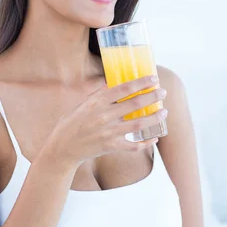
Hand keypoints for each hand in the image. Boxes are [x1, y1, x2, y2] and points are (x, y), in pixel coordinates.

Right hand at [39, 75, 167, 169]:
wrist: (62, 148)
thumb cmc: (72, 123)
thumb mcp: (83, 104)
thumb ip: (99, 94)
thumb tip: (114, 81)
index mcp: (97, 101)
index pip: (124, 88)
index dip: (141, 82)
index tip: (153, 78)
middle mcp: (104, 115)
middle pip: (134, 104)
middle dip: (152, 96)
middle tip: (163, 92)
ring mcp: (108, 132)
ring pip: (138, 124)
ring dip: (154, 117)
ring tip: (164, 111)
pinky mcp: (110, 147)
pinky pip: (132, 146)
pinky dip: (145, 143)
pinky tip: (154, 138)